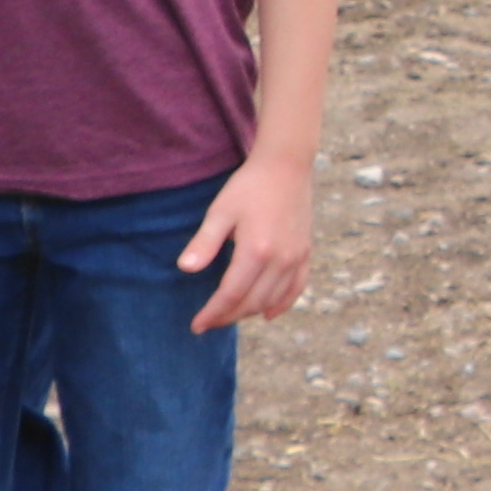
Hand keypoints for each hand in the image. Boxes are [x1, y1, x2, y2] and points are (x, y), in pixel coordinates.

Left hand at [182, 155, 314, 333]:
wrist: (286, 165)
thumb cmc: (249, 186)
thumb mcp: (221, 211)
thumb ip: (204, 242)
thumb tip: (185, 268)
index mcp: (256, 250)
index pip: (231, 294)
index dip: (213, 313)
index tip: (197, 325)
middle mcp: (280, 259)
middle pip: (252, 302)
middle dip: (228, 317)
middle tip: (208, 322)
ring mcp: (296, 257)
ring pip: (272, 299)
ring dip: (249, 312)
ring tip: (229, 314)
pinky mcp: (305, 252)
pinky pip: (296, 288)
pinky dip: (282, 304)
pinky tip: (268, 313)